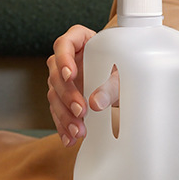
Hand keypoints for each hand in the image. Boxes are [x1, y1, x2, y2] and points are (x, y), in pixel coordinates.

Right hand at [47, 25, 119, 146]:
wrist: (124, 81)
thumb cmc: (123, 70)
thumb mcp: (121, 75)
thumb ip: (111, 86)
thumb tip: (96, 103)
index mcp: (79, 41)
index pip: (63, 45)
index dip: (64, 59)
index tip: (70, 74)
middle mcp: (66, 59)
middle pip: (56, 74)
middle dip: (67, 95)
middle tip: (81, 111)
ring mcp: (62, 79)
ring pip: (54, 96)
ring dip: (65, 115)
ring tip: (78, 131)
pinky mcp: (62, 97)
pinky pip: (57, 112)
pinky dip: (63, 126)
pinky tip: (70, 138)